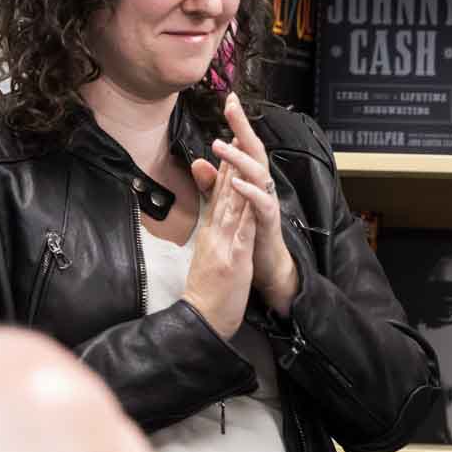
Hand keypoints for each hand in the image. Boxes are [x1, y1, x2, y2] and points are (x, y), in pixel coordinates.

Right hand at [181, 159, 255, 338]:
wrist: (201, 319)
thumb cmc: (207, 292)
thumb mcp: (208, 256)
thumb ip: (211, 231)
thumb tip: (214, 214)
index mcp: (210, 233)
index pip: (218, 194)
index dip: (226, 166)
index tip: (231, 142)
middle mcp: (215, 234)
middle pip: (224, 192)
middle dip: (231, 162)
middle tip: (235, 131)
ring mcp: (223, 246)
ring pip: (231, 207)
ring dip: (238, 179)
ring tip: (243, 154)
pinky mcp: (233, 261)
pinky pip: (241, 234)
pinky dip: (245, 213)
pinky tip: (250, 197)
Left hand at [189, 92, 298, 316]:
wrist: (263, 268)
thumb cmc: (248, 235)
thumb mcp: (227, 206)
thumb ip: (213, 185)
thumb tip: (200, 162)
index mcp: (249, 181)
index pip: (243, 145)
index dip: (237, 123)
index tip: (228, 98)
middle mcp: (260, 187)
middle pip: (255, 149)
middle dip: (243, 127)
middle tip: (231, 105)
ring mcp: (266, 203)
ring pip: (259, 172)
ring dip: (240, 157)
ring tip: (221, 144)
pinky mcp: (269, 222)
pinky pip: (261, 203)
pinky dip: (249, 191)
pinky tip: (235, 182)